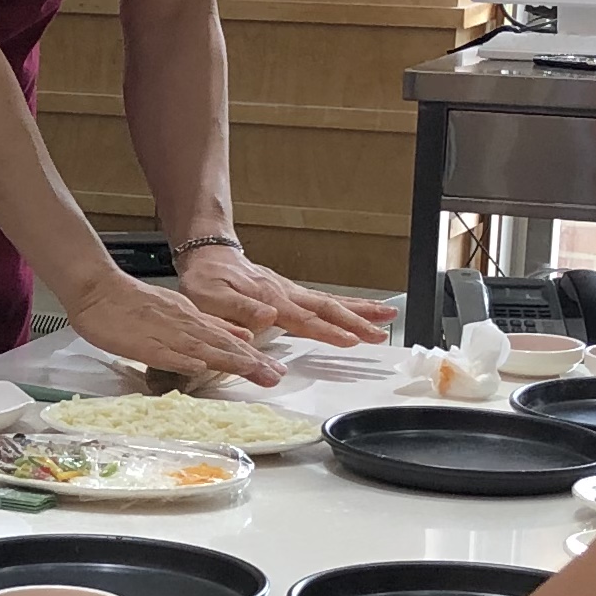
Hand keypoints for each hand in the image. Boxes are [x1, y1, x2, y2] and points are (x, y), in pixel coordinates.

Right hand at [66, 266, 278, 387]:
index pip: (228, 340)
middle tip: (275, 377)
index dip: (253, 357)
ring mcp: (162, 333)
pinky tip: (199, 367)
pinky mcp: (140, 342)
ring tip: (252, 372)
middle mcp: (183, 325)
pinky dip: (182, 359)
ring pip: (200, 348)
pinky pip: (164, 352)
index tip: (275, 372)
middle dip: (250, 363)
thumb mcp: (179, 309)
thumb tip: (243, 335)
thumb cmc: (132, 303)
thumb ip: (209, 324)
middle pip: (221, 345)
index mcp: (192, 318)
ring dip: (227, 360)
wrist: (98, 288)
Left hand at [180, 242, 390, 351]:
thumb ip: (238, 310)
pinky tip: (365, 311)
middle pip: (328, 308)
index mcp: (269, 300)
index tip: (352, 339)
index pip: (305, 319)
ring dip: (360, 311)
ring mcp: (292, 292)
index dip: (328, 331)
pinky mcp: (292, 293)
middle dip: (357, 321)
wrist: (208, 256)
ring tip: (388, 319)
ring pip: (331, 302)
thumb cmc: (207, 281)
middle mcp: (286, 294)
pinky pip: (325, 300)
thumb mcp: (210, 298)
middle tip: (381, 334)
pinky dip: (348, 305)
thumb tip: (267, 318)